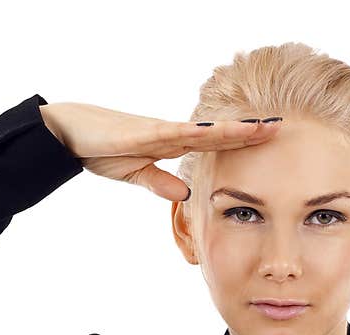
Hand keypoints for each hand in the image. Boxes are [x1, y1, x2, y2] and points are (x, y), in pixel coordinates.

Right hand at [39, 102, 281, 201]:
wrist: (67, 135)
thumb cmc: (97, 148)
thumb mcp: (134, 172)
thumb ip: (159, 180)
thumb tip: (185, 191)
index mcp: (169, 143)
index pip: (212, 143)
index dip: (240, 142)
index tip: (267, 142)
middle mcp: (170, 133)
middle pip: (218, 133)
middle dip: (250, 132)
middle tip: (282, 128)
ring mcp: (160, 131)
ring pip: (207, 130)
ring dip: (237, 130)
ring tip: (267, 127)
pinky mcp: (145, 133)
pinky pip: (178, 134)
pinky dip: (201, 134)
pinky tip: (223, 132)